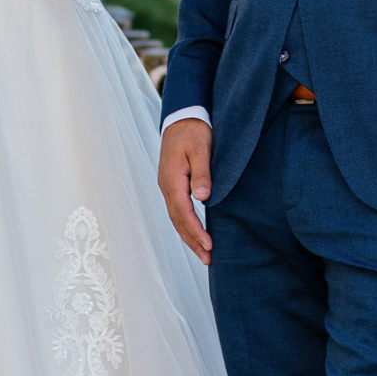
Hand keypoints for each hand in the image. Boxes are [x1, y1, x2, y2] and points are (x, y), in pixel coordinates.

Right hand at [158, 118, 212, 261]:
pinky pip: (177, 210)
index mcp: (172, 179)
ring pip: (176, 218)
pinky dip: (186, 224)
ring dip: (189, 236)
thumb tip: (203, 198)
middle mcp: (166, 186)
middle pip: (178, 221)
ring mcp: (167, 185)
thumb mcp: (201, 149)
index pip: (184, 213)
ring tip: (203, 253)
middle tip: (208, 259)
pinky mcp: (172, 183)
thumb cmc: (193, 131)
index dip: (197, 231)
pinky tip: (195, 232)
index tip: (210, 246)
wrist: (182, 116)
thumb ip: (202, 173)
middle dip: (192, 242)